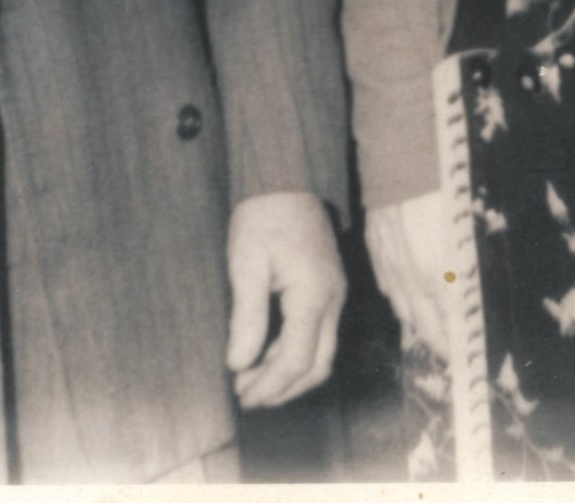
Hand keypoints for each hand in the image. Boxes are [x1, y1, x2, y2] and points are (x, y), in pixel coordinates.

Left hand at [226, 190, 346, 408]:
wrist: (285, 179)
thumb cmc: (263, 216)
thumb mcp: (246, 264)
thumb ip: (247, 317)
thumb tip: (239, 363)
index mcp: (313, 294)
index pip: (296, 360)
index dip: (269, 385)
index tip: (240, 394)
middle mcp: (333, 300)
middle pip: (318, 366)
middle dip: (282, 389)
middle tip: (245, 395)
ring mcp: (335, 295)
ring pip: (322, 355)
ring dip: (289, 375)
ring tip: (251, 379)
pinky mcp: (329, 290)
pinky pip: (320, 336)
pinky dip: (295, 355)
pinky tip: (267, 356)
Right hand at [363, 187, 464, 362]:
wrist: (404, 152)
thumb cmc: (445, 185)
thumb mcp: (468, 227)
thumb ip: (469, 265)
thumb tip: (469, 291)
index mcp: (440, 273)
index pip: (450, 325)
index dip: (458, 345)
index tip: (466, 359)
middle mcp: (412, 276)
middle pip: (426, 325)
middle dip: (440, 343)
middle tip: (450, 354)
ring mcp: (389, 264)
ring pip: (403, 309)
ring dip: (420, 325)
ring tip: (431, 336)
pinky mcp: (376, 248)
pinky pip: (387, 287)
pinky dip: (400, 301)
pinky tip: (407, 303)